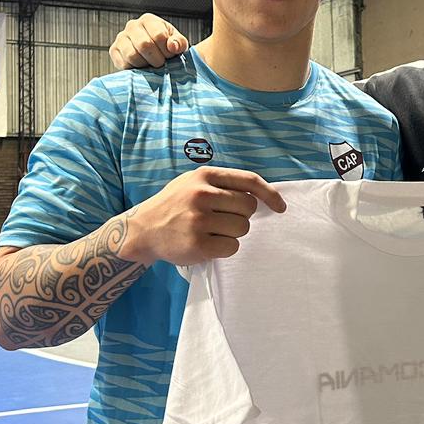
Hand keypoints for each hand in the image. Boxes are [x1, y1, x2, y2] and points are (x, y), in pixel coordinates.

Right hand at [109, 13, 188, 68]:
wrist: (152, 55)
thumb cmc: (166, 47)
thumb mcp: (177, 43)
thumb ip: (179, 43)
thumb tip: (172, 46)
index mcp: (149, 20)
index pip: (159, 35)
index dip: (167, 50)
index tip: (170, 55)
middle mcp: (132, 26)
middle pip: (144, 45)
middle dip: (156, 59)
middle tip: (161, 63)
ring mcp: (121, 38)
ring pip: (132, 55)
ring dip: (145, 65)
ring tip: (150, 64)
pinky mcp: (114, 51)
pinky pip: (123, 63)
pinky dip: (134, 69)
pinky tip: (140, 66)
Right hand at [122, 168, 286, 266]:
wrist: (143, 229)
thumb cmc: (175, 205)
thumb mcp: (193, 183)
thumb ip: (222, 184)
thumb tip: (260, 196)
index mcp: (204, 175)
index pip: (249, 181)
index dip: (270, 194)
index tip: (280, 207)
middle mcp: (201, 194)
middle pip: (248, 208)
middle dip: (242, 217)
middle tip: (223, 221)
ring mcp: (198, 219)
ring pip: (242, 228)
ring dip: (232, 234)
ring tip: (211, 231)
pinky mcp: (197, 244)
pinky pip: (232, 247)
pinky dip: (225, 248)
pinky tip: (207, 244)